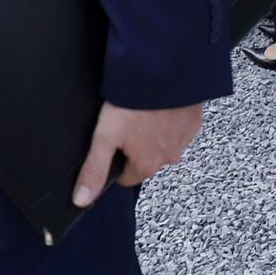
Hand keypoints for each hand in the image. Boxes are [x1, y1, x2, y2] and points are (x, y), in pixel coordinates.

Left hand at [71, 101, 203, 207]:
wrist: (165, 73)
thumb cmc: (134, 104)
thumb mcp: (105, 136)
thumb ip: (94, 170)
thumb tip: (81, 200)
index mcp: (146, 165)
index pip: (126, 177)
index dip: (116, 160)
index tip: (113, 141)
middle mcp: (169, 158)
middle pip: (146, 160)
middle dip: (137, 146)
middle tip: (127, 120)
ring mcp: (184, 139)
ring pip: (164, 144)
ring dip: (155, 132)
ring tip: (143, 110)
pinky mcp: (194, 121)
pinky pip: (179, 128)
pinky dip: (170, 120)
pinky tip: (160, 104)